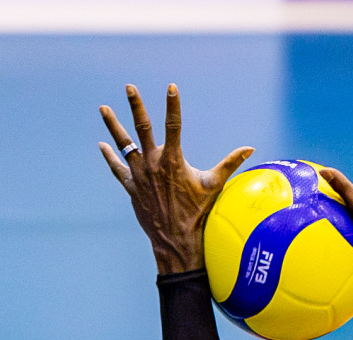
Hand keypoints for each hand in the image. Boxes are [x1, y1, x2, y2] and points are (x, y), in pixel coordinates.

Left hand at [99, 84, 253, 274]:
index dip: (173, 105)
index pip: (173, 125)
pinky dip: (110, 156)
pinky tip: (102, 145)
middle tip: (129, 87)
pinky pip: (117, 168)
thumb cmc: (198, 213)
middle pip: (142, 128)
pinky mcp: (131, 187)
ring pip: (124, 144)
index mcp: (173, 160)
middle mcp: (153, 164)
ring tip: (103, 108)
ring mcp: (139, 175)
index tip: (171, 87)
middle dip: (135, 105)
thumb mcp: (214, 185)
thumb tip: (250, 148)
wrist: (176, 240)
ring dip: (113, 126)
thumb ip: (230, 163)